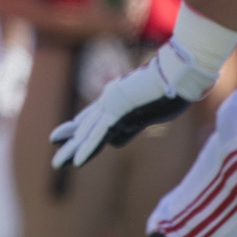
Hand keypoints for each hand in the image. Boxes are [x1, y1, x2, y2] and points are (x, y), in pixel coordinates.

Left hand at [49, 34, 216, 168]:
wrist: (180, 73)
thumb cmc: (175, 89)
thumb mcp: (153, 113)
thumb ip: (132, 125)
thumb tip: (115, 140)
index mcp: (120, 100)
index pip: (95, 118)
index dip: (81, 128)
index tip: (68, 134)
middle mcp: (111, 101)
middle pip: (86, 125)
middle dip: (70, 141)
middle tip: (55, 154)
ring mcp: (112, 104)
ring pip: (87, 132)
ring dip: (72, 150)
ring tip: (57, 164)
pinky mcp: (118, 109)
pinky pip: (99, 133)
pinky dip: (88, 148)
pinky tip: (77, 162)